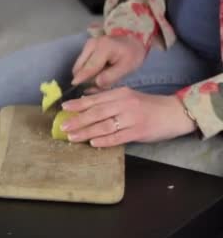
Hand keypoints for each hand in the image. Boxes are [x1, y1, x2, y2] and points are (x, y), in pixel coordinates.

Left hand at [61, 87, 196, 146]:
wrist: (174, 112)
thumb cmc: (148, 105)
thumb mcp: (128, 96)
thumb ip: (108, 98)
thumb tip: (85, 98)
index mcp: (120, 94)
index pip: (95, 99)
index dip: (78, 104)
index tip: (63, 108)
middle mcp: (125, 104)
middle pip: (97, 113)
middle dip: (78, 120)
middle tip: (63, 126)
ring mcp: (132, 118)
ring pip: (105, 126)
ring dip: (86, 132)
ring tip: (72, 137)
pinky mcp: (138, 132)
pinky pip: (118, 137)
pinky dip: (105, 140)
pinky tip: (93, 143)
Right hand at [72, 35, 146, 90]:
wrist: (133, 43)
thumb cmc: (132, 56)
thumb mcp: (126, 68)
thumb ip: (111, 77)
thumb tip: (96, 83)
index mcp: (103, 48)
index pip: (88, 68)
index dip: (81, 79)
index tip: (74, 88)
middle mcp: (92, 44)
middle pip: (79, 67)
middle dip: (83, 78)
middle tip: (94, 86)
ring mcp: (88, 44)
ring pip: (78, 65)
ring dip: (84, 75)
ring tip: (98, 79)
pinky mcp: (86, 47)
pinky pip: (82, 63)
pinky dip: (86, 70)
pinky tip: (97, 72)